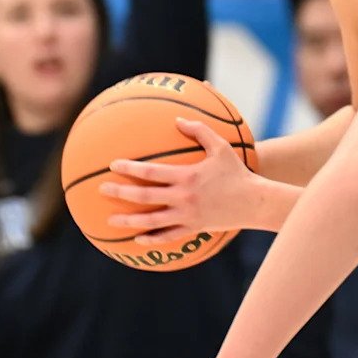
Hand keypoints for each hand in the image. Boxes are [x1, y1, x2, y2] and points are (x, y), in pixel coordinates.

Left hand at [105, 118, 265, 241]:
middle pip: (144, 197)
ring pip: (151, 221)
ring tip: (110, 219)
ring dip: (129, 220)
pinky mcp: (193, 228)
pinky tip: (138, 238)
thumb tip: (177, 119)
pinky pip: (168, 236)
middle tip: (102, 189)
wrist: (254, 201)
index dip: (130, 168)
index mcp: (186, 177)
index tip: (113, 165)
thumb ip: (199, 131)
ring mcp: (186, 216)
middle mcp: (183, 198)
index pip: (151, 172)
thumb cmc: (237, 172)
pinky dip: (152, 238)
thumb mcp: (221, 146)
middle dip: (120, 193)